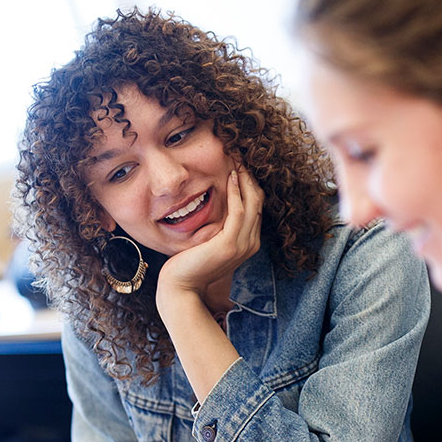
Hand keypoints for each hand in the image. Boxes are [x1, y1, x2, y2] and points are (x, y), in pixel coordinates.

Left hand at [157, 168, 263, 305]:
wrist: (181, 286)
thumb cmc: (190, 264)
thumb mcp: (210, 242)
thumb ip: (220, 227)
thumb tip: (217, 206)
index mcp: (248, 242)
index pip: (256, 206)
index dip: (251, 183)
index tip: (241, 164)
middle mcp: (251, 243)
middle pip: (259, 201)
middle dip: (251, 176)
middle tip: (242, 155)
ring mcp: (243, 245)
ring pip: (253, 203)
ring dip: (246, 178)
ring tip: (238, 159)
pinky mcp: (230, 245)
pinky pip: (239, 211)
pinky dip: (237, 192)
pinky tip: (231, 177)